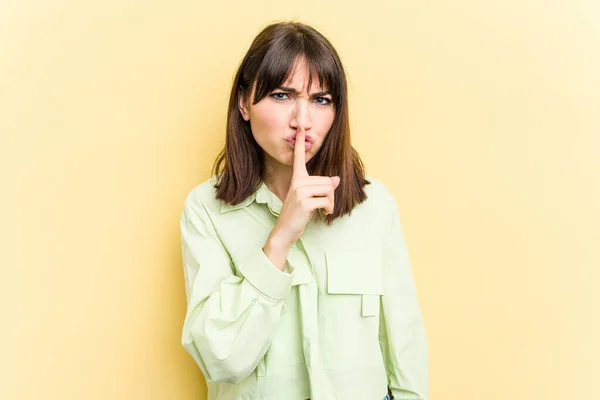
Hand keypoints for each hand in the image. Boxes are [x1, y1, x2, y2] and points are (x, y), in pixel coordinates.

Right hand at [271, 129, 339, 245]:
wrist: (285, 231)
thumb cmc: (298, 214)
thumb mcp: (310, 198)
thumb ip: (321, 187)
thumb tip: (336, 179)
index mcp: (297, 178)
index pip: (298, 158)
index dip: (300, 143)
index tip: (300, 127)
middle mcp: (297, 182)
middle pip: (327, 181)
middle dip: (330, 195)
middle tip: (322, 205)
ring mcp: (300, 191)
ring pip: (328, 190)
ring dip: (330, 203)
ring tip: (321, 210)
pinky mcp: (304, 202)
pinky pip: (327, 201)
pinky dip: (328, 209)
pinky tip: (322, 214)